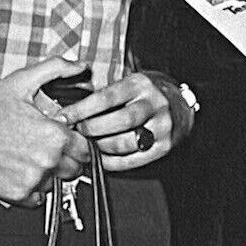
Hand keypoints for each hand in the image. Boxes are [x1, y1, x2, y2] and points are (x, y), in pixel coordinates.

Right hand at [0, 57, 89, 203]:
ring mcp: (32, 180)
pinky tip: (18, 170)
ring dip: (48, 174)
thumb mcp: (23, 80)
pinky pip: (37, 198)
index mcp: (54, 135)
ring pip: (55, 183)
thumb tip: (80, 66)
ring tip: (27, 156)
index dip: (76, 142)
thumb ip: (57, 68)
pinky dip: (31, 189)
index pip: (85, 148)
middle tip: (45, 147)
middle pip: (74, 169)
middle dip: (65, 159)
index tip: (66, 139)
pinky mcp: (17, 195)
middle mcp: (47, 160)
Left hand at [59, 70, 188, 171]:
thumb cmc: (148, 93)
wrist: (181, 105)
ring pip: (125, 142)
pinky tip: (101, 158)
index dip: (82, 109)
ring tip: (88, 146)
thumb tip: (73, 109)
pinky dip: (113, 162)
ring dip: (101, 147)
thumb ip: (106, 94)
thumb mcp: (130, 83)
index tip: (65, 116)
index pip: (106, 97)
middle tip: (76, 133)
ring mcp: (161, 126)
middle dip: (91, 129)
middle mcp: (153, 103)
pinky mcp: (164, 146)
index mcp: (140, 84)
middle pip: (118, 120)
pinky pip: (133, 160)